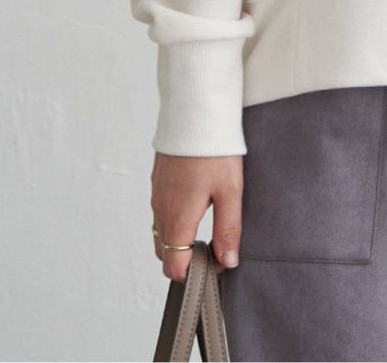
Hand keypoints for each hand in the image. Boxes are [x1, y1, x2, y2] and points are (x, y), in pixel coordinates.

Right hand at [150, 151, 243, 280]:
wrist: (194, 113)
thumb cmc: (213, 151)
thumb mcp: (230, 191)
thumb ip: (228, 230)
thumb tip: (227, 262)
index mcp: (178, 220)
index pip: (173, 267)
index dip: (194, 273)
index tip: (215, 263)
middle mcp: (161, 211)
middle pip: (165, 253)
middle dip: (186, 258)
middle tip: (214, 246)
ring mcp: (157, 195)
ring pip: (161, 232)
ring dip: (180, 239)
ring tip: (208, 223)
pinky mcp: (158, 181)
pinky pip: (160, 212)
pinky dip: (174, 219)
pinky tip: (197, 202)